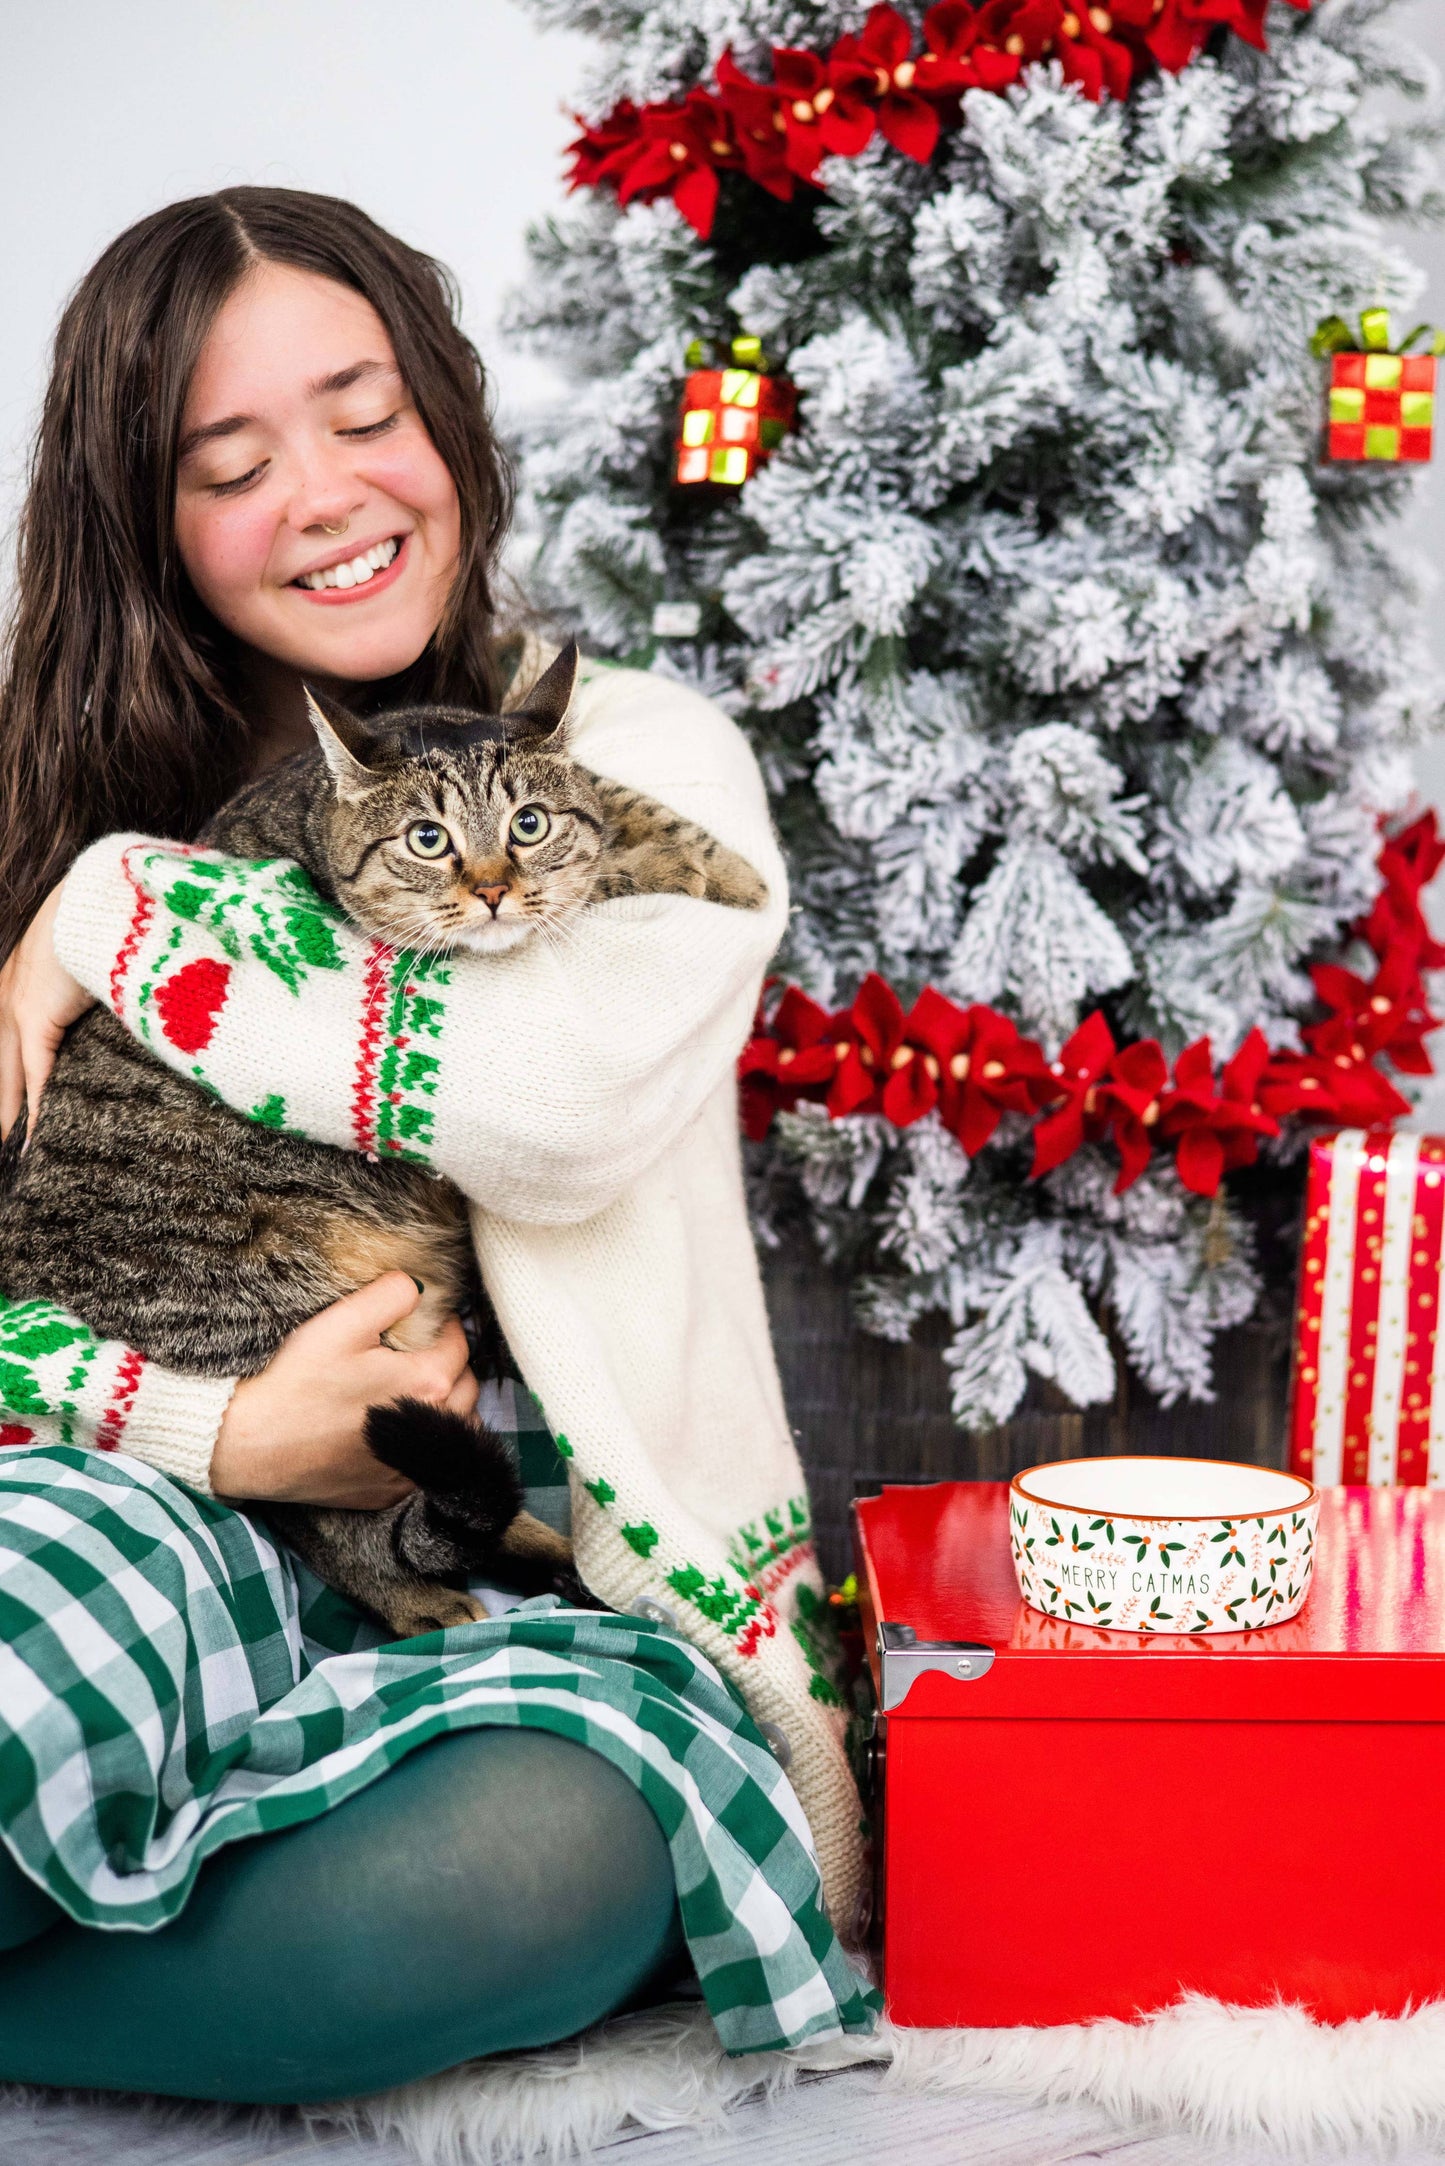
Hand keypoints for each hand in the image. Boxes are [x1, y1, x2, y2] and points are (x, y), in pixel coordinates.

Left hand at [0, 882, 92, 1142]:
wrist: (101, 900)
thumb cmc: (108, 922)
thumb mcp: (96, 960)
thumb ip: (98, 988)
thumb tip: (124, 1006)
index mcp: (18, 981)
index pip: (7, 1043)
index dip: (10, 1077)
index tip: (14, 1107)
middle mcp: (7, 996)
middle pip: (0, 1065)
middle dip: (2, 1103)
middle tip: (5, 1139)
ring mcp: (15, 1008)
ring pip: (8, 1076)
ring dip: (11, 1114)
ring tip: (16, 1149)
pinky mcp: (33, 1018)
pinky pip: (34, 1076)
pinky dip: (37, 1108)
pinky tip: (36, 1134)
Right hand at [209, 1273, 480, 1506]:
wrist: (251, 1446)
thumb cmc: (295, 1382)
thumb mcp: (340, 1322)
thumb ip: (392, 1295)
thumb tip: (422, 1287)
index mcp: (427, 1381)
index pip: (459, 1342)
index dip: (442, 1325)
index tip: (420, 1323)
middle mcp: (431, 1428)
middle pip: (467, 1385)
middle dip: (450, 1364)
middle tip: (416, 1353)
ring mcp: (412, 1467)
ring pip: (456, 1427)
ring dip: (446, 1406)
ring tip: (411, 1390)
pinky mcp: (391, 1491)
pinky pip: (429, 1464)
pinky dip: (424, 1444)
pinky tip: (394, 1429)